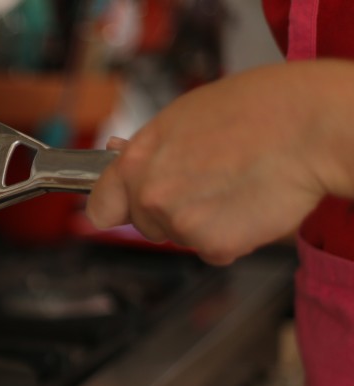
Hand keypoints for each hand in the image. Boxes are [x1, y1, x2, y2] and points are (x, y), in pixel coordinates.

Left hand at [85, 60, 353, 264]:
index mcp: (137, 160)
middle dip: (171, 212)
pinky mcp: (213, 245)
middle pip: (146, 225)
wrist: (309, 126)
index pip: (101, 207)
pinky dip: (233, 236)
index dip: (116, 208)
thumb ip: (150, 149)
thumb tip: (121, 156)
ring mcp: (180, 223)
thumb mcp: (184, 115)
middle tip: (210, 182)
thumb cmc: (257, 110)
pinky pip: (215, 251)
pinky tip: (251, 204)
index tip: (126, 209)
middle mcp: (150, 195)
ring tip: (237, 185)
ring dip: (205, 223)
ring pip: (182, 237)